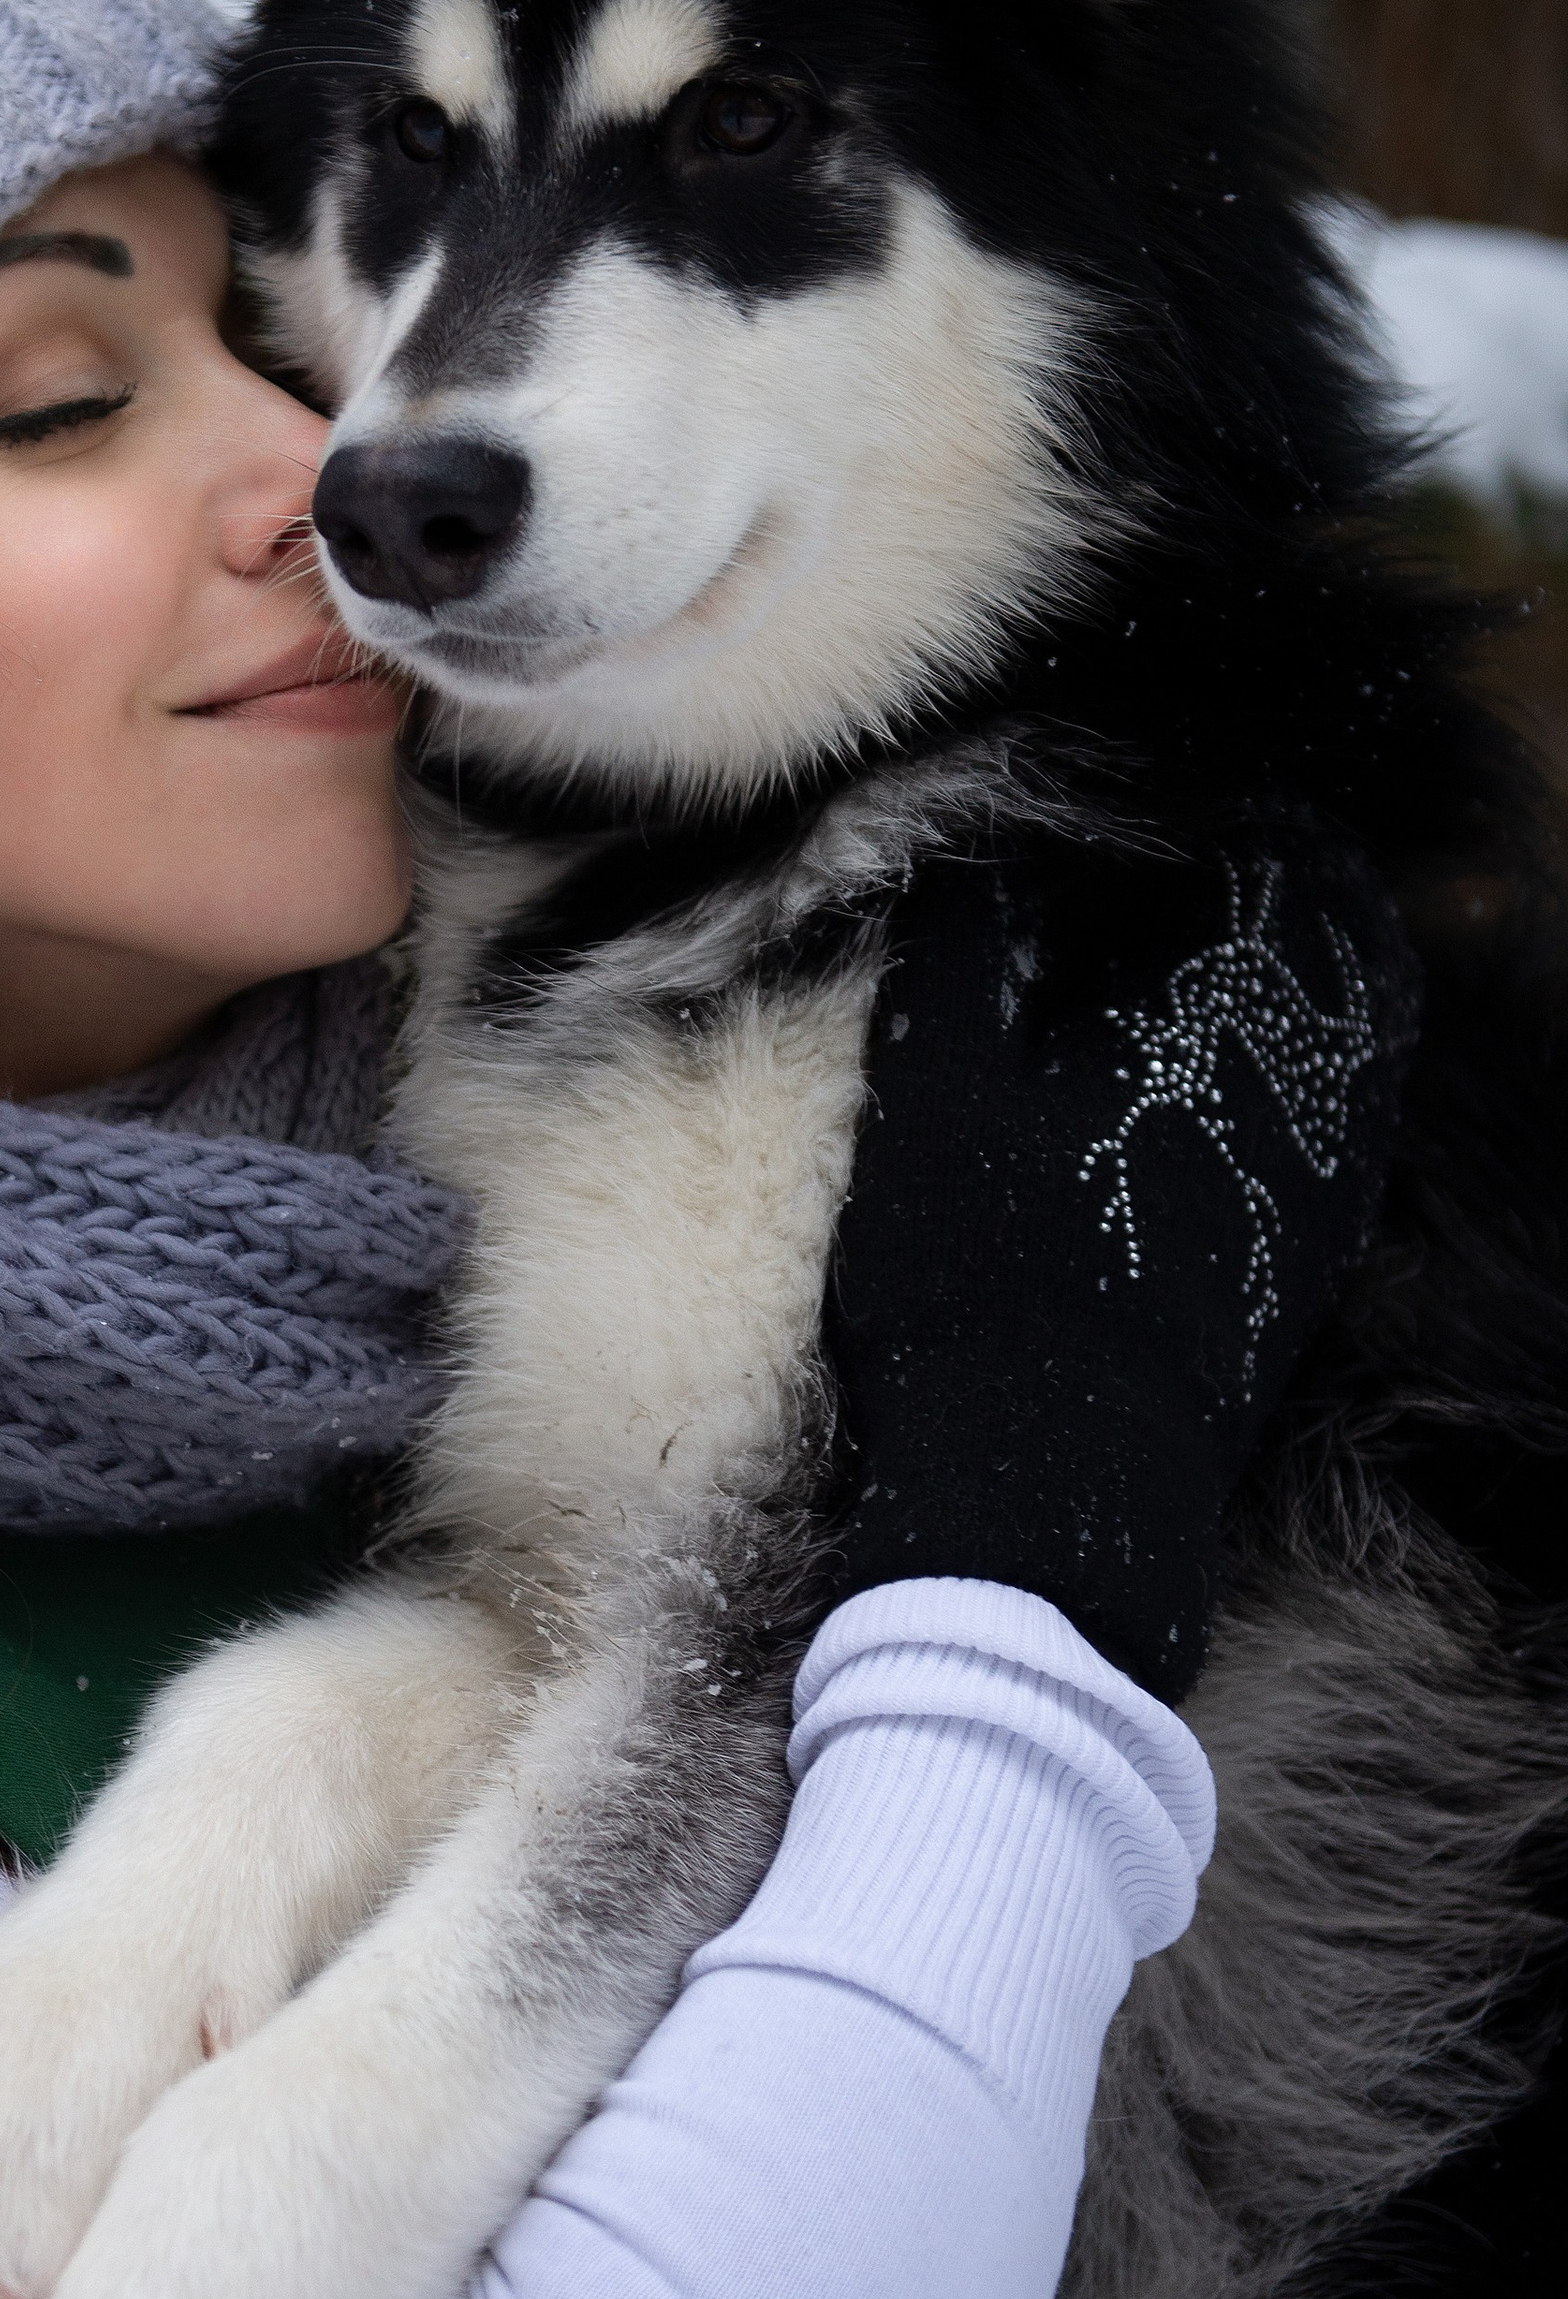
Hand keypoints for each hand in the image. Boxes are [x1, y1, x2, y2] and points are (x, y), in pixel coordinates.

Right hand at [825, 823, 1420, 1698]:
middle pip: (1340, 928)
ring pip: (1369, 1017)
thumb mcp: (928, 1100)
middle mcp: (1299, 1076)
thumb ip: (962, 962)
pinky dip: (1331, 1056)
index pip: (1265, 858)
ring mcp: (1327, 1167)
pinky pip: (1360, 1108)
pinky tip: (1266, 1067)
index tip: (1178, 813)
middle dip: (1289, 877)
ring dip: (1324, 961)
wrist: (1057, 1485)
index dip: (1226, 821)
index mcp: (1207, 1008)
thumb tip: (984, 872)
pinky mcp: (1322, 1246)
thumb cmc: (976, 1284)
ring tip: (1258, 942)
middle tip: (1230, 855)